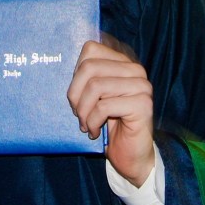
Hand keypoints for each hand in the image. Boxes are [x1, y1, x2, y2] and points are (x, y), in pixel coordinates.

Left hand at [68, 39, 154, 186]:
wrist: (130, 155)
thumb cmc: (108, 124)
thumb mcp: (93, 96)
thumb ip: (86, 77)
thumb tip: (62, 62)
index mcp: (123, 62)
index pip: (90, 49)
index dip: (76, 74)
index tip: (77, 96)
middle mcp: (135, 69)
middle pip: (89, 67)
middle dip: (76, 94)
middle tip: (78, 114)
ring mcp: (141, 85)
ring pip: (95, 86)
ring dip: (84, 110)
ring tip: (86, 124)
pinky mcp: (143, 104)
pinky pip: (104, 106)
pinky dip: (93, 121)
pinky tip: (95, 132)